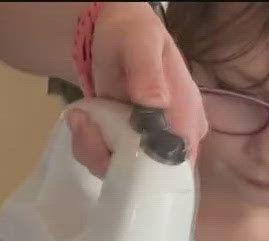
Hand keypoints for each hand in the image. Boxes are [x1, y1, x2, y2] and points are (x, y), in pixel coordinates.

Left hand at [67, 2, 205, 174]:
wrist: (112, 34)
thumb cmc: (133, 35)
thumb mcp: (141, 44)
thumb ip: (148, 72)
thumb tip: (157, 105)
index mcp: (187, 119)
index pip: (177, 165)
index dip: (146, 171)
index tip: (114, 147)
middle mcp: (171, 141)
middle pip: (145, 177)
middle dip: (109, 158)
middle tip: (85, 124)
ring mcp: (145, 147)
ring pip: (119, 174)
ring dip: (92, 150)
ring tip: (81, 116)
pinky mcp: (123, 148)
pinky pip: (104, 163)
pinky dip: (86, 146)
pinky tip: (80, 119)